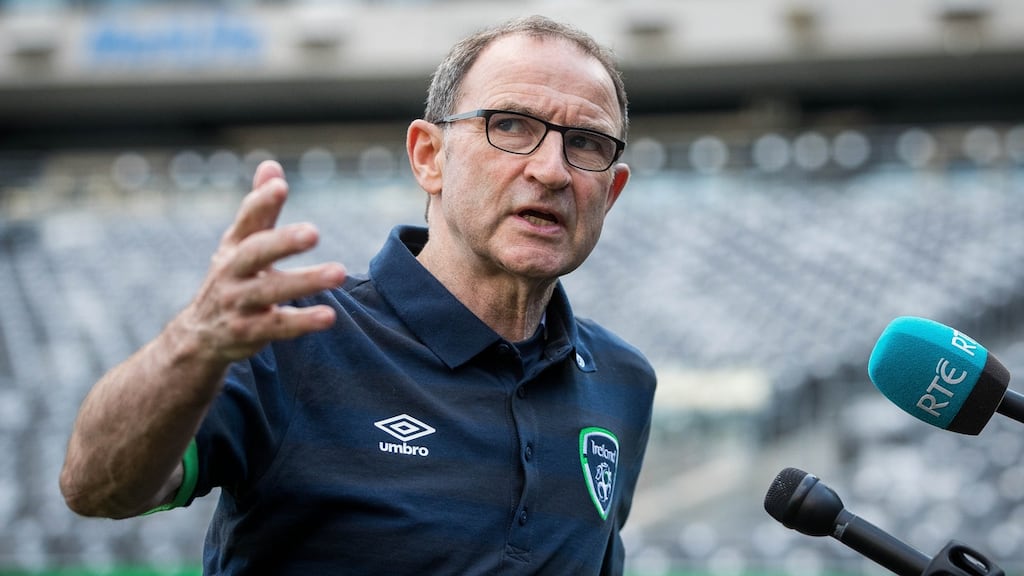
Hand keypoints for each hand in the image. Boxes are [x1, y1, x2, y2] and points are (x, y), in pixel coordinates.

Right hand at [179, 160, 345, 365]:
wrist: (200, 335)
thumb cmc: (234, 278)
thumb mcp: (241, 244)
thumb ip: (260, 209)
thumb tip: (272, 165)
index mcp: (234, 246)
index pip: (247, 221)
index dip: (261, 202)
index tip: (280, 186)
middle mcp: (231, 272)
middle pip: (255, 253)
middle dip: (283, 242)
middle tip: (314, 232)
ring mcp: (237, 303)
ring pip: (270, 291)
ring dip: (305, 282)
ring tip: (339, 273)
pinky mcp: (247, 332)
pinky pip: (276, 326)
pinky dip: (302, 321)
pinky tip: (329, 316)